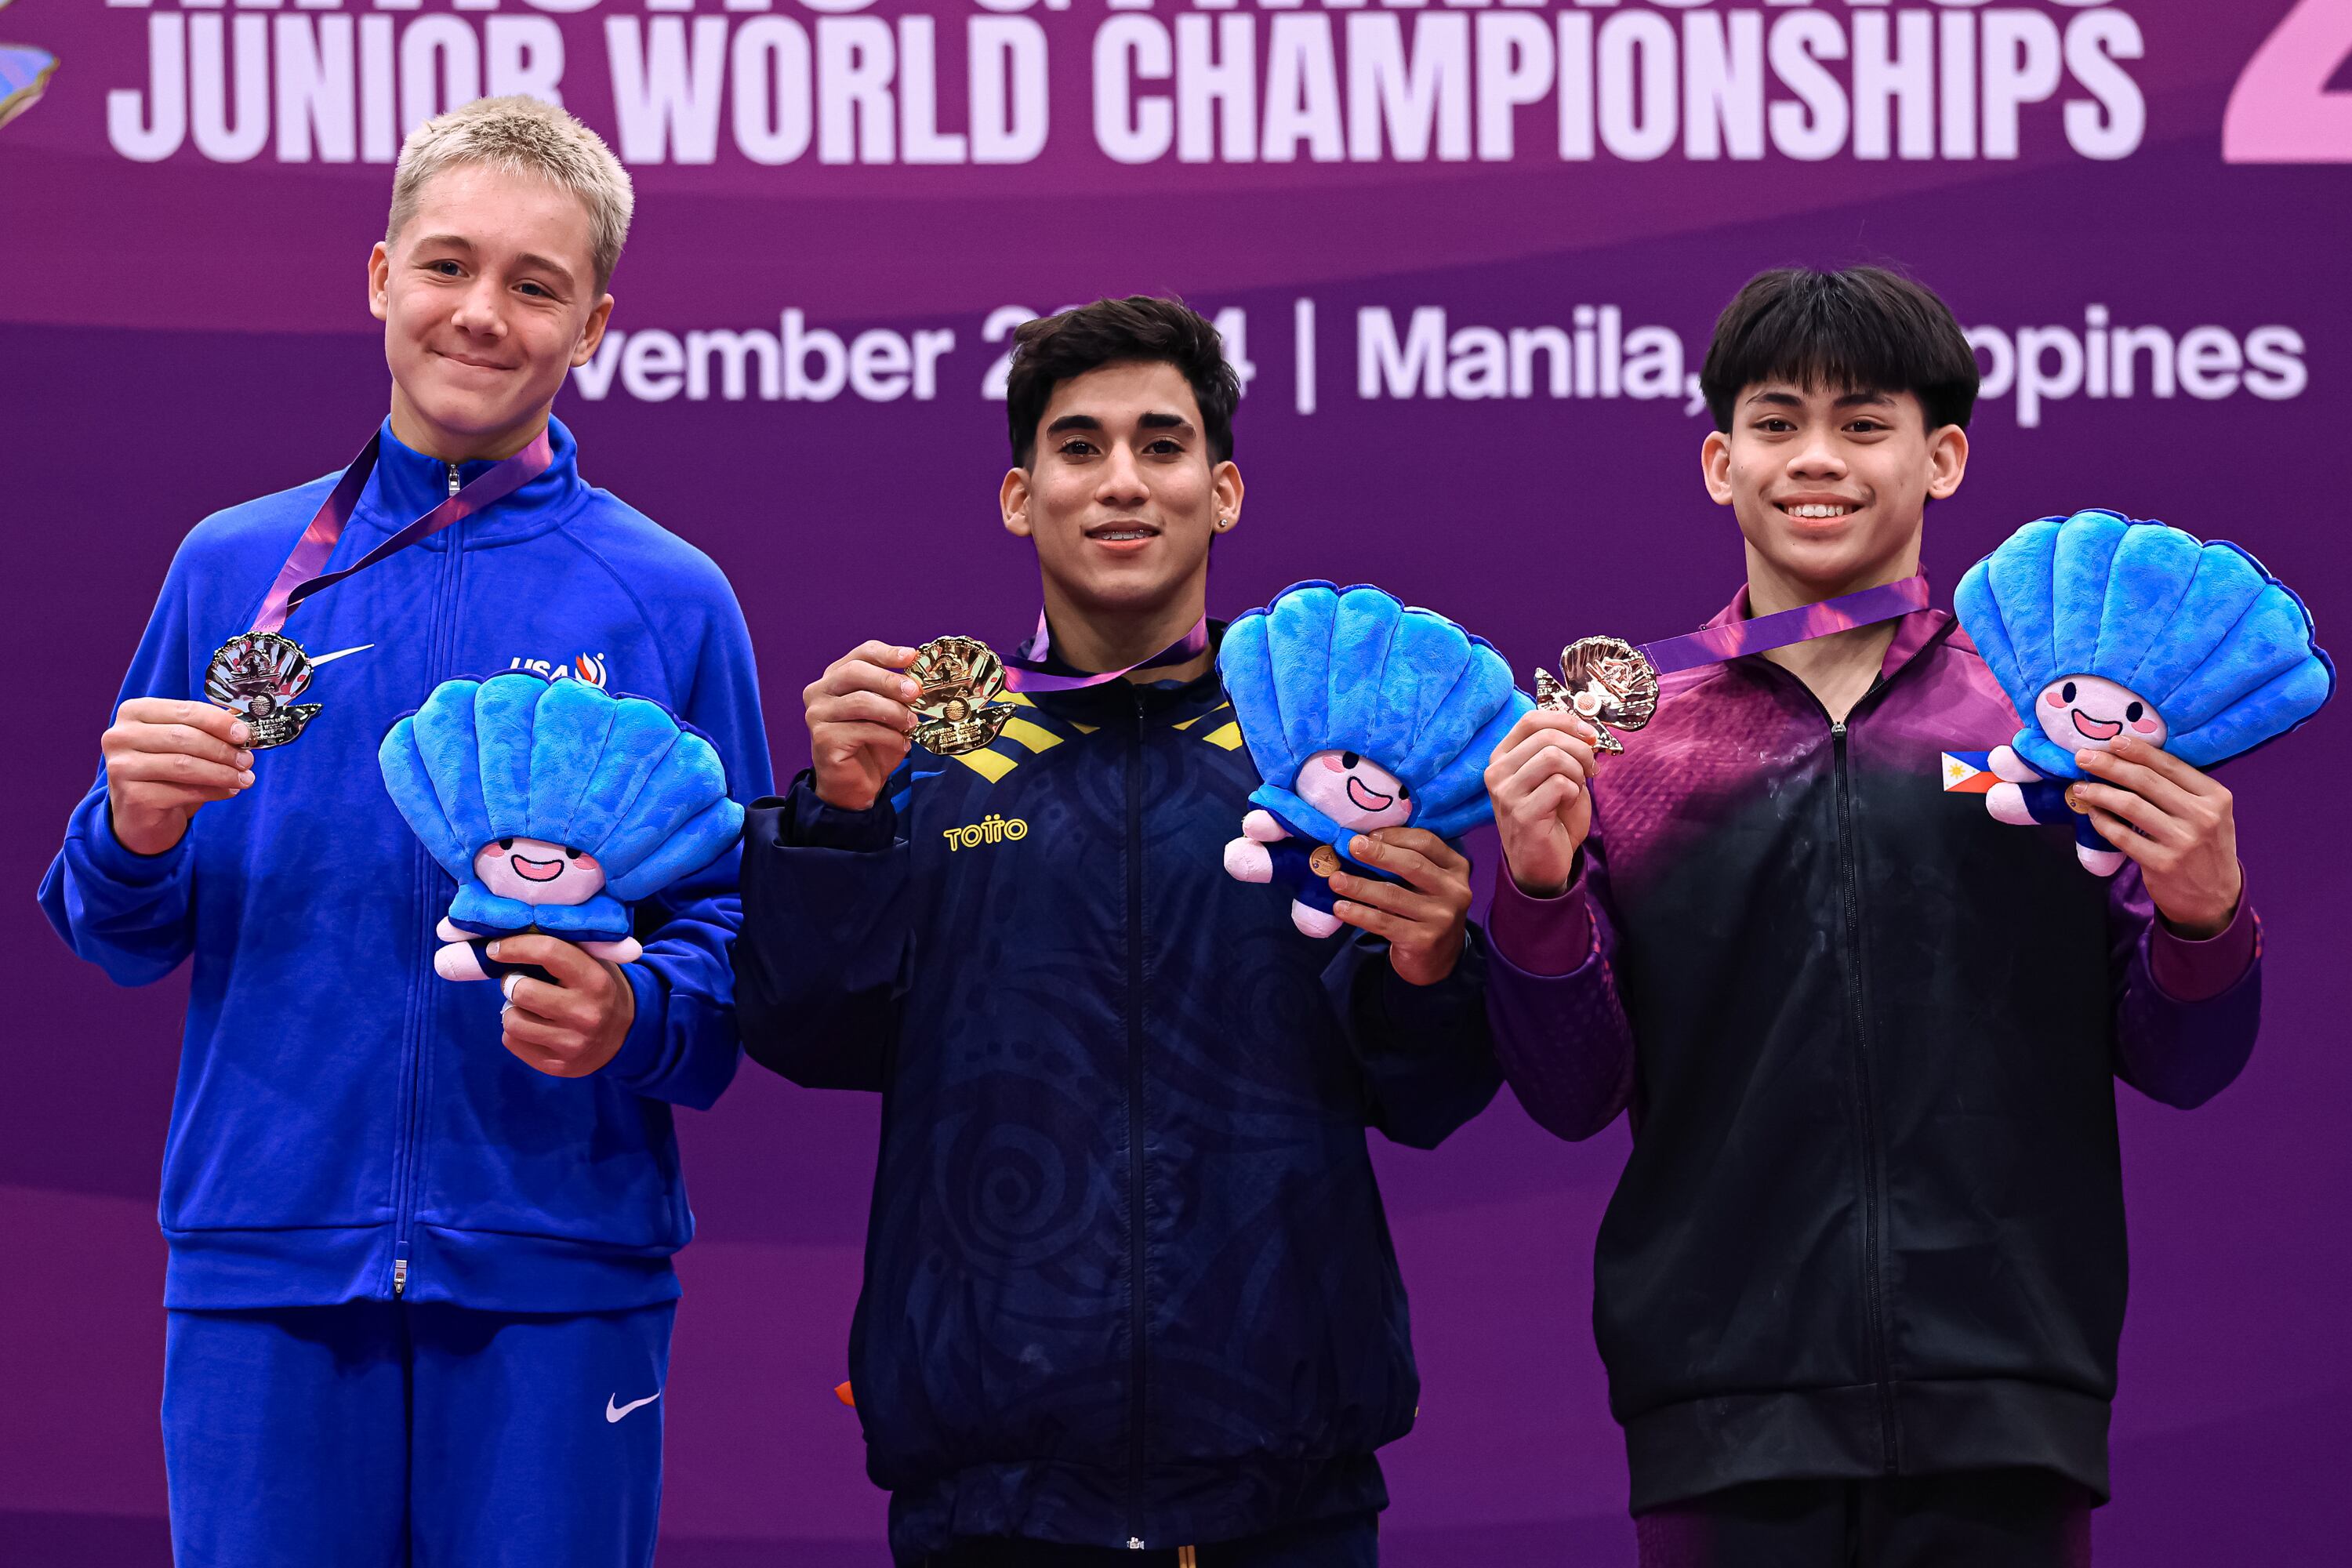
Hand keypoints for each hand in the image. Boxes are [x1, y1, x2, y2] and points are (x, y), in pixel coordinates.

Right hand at [103, 699, 256, 855]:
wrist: (140, 813)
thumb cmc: (164, 772)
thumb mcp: (181, 745)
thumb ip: (205, 732)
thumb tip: (243, 731)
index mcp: (134, 712)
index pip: (185, 711)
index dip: (220, 722)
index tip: (245, 734)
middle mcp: (120, 736)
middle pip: (184, 737)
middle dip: (223, 749)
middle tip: (247, 760)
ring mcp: (121, 766)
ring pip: (184, 765)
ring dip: (222, 772)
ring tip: (245, 778)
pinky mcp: (132, 796)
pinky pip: (183, 792)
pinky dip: (213, 791)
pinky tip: (229, 791)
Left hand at [489, 935, 637, 1076]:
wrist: (624, 1037)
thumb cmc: (598, 990)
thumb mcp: (593, 964)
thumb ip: (563, 949)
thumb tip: (515, 933)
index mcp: (596, 981)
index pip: (549, 952)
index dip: (515, 946)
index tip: (496, 948)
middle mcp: (585, 1014)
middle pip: (521, 990)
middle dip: (511, 983)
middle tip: (518, 982)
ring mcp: (571, 1044)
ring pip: (512, 1020)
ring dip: (512, 1010)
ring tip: (528, 1007)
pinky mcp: (557, 1066)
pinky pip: (511, 1042)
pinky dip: (515, 1032)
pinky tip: (534, 1028)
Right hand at [806, 641, 918, 811]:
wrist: (854, 785)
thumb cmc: (871, 745)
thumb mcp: (886, 713)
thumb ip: (894, 694)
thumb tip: (917, 681)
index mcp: (835, 678)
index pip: (860, 655)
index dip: (886, 653)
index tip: (911, 656)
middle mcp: (819, 692)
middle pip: (855, 672)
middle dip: (889, 680)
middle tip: (915, 692)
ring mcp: (817, 714)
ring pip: (861, 701)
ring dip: (893, 711)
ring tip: (912, 723)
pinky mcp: (823, 738)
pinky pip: (863, 730)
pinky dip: (889, 736)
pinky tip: (901, 744)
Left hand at [1330, 828, 1472, 985]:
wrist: (1438, 957)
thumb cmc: (1424, 909)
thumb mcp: (1428, 882)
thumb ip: (1408, 862)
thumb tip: (1361, 842)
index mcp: (1456, 868)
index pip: (1426, 842)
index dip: (1396, 835)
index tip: (1368, 834)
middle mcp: (1454, 891)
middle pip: (1412, 864)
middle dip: (1378, 854)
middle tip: (1351, 846)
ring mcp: (1441, 917)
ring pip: (1393, 895)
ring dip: (1359, 885)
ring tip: (1335, 880)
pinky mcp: (1423, 940)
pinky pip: (1384, 922)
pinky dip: (1359, 913)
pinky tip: (1340, 908)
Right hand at [1483, 710, 1598, 897]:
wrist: (1542, 864)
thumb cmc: (1551, 818)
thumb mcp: (1555, 776)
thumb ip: (1563, 750)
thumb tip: (1586, 731)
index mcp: (1503, 757)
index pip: (1531, 720)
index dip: (1566, 721)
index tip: (1589, 735)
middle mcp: (1497, 772)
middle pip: (1546, 736)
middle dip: (1580, 749)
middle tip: (1590, 769)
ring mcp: (1506, 793)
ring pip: (1553, 757)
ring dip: (1577, 771)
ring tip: (1577, 787)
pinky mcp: (1521, 813)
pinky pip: (1559, 785)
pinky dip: (1574, 792)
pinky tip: (1567, 804)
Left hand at [2071, 735, 2242, 936]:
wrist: (2214, 898)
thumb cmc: (2204, 846)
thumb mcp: (2208, 813)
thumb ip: (2181, 789)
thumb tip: (2131, 759)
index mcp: (2216, 797)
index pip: (2170, 765)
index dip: (2138, 751)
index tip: (2112, 741)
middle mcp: (2202, 816)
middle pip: (2146, 781)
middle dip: (2110, 765)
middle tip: (2082, 757)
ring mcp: (2183, 842)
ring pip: (2130, 806)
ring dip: (2100, 793)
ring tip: (2080, 787)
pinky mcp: (2162, 864)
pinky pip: (2123, 836)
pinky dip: (2103, 822)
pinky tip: (2092, 813)